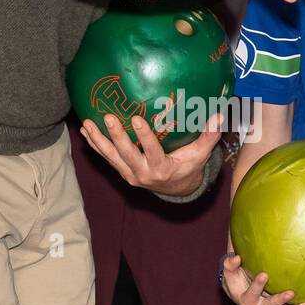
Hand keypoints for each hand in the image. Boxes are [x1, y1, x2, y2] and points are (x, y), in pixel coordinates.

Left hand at [80, 112, 221, 196]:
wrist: (176, 189)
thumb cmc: (189, 167)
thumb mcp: (200, 154)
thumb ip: (209, 136)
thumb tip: (218, 115)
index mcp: (161, 169)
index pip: (151, 151)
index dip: (143, 136)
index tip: (135, 118)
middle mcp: (143, 174)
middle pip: (126, 154)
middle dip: (115, 136)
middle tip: (108, 117)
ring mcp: (130, 174)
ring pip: (111, 157)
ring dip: (98, 140)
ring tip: (87, 123)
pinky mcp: (122, 171)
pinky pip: (106, 158)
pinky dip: (96, 145)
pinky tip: (86, 132)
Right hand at [221, 253, 304, 304]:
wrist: (239, 293)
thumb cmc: (235, 279)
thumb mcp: (230, 272)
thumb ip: (230, 264)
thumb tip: (236, 257)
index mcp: (246, 300)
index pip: (251, 294)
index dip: (257, 285)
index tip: (264, 274)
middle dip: (280, 301)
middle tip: (291, 293)